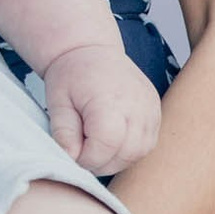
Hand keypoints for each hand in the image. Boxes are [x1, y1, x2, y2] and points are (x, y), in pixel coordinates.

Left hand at [41, 41, 160, 176]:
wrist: (92, 51)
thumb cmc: (73, 74)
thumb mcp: (57, 102)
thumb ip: (63, 133)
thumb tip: (72, 159)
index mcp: (109, 100)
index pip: (105, 146)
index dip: (86, 158)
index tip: (73, 152)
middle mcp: (137, 105)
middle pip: (125, 154)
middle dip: (101, 162)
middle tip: (82, 152)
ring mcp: (151, 109)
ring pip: (139, 153)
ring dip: (117, 159)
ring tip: (97, 147)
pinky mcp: (156, 112)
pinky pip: (148, 144)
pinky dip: (130, 150)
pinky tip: (112, 142)